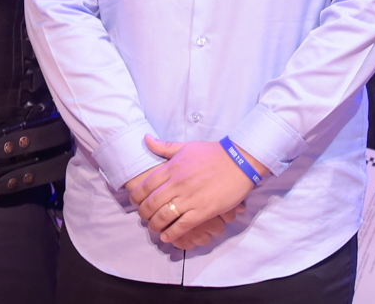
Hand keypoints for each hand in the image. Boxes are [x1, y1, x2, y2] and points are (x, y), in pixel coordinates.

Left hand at [129, 135, 265, 243]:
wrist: (240, 161)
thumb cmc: (214, 153)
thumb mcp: (187, 146)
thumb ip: (164, 146)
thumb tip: (145, 138)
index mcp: (172, 168)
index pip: (145, 186)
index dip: (136, 197)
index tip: (135, 203)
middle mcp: (178, 183)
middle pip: (151, 204)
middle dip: (143, 214)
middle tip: (143, 218)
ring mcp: (190, 198)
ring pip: (163, 217)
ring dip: (155, 226)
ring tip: (154, 228)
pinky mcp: (202, 210)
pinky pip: (181, 226)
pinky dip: (171, 234)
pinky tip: (167, 237)